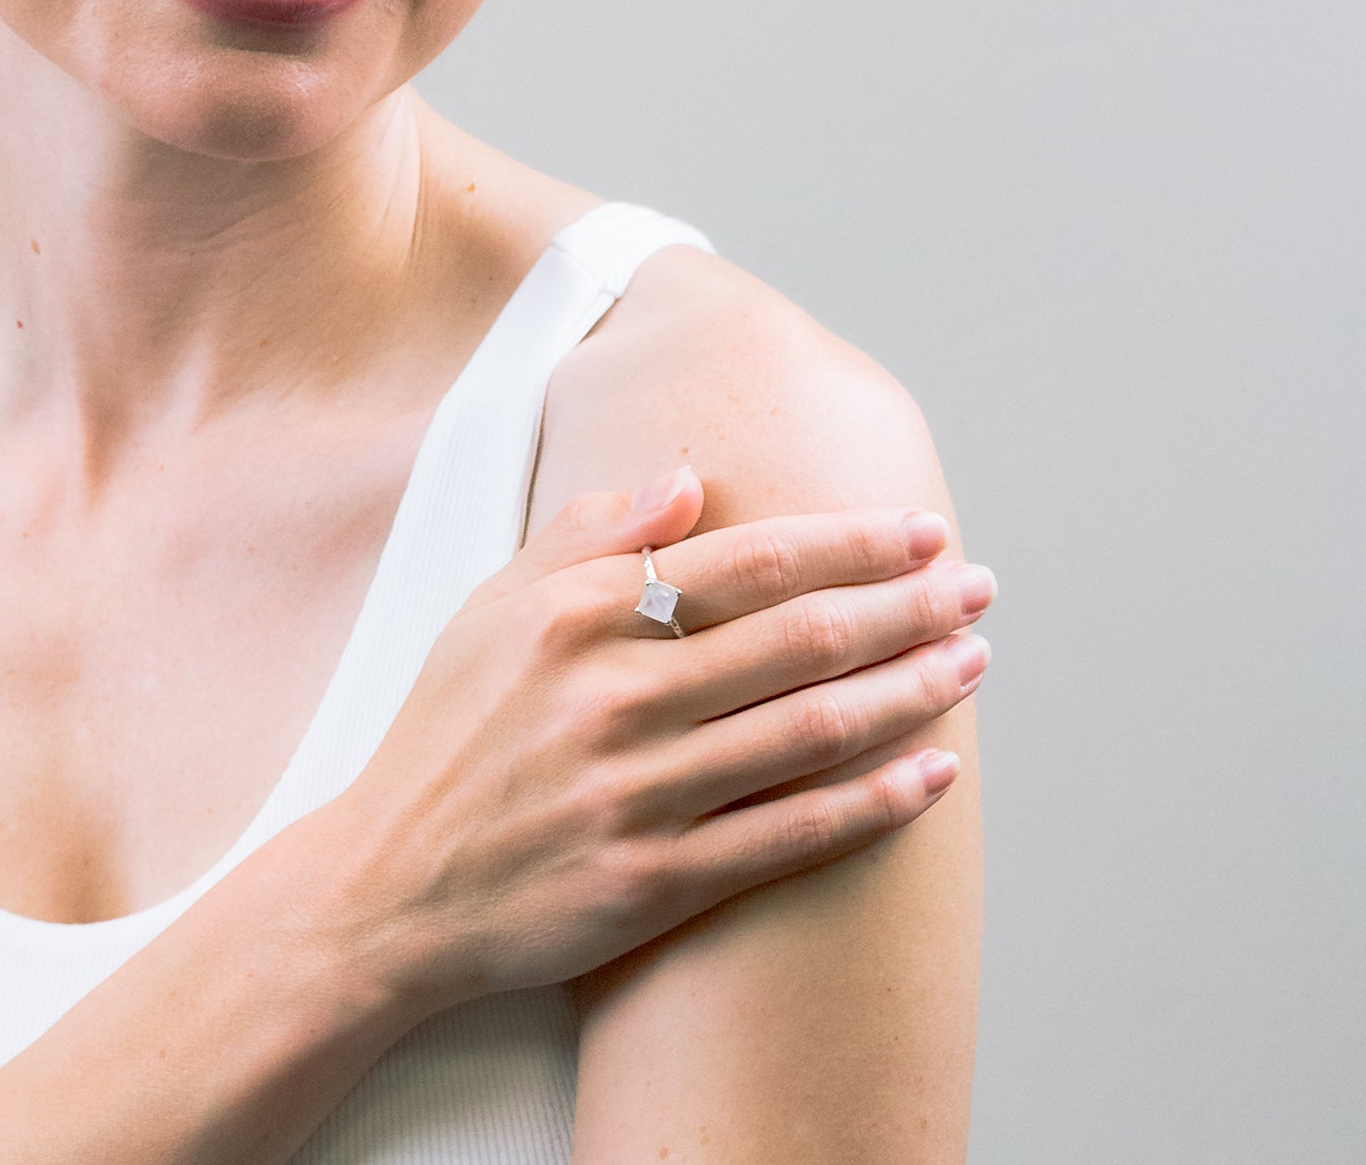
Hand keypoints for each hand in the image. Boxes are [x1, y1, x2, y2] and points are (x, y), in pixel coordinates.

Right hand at [315, 469, 991, 1006]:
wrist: (388, 887)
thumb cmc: (448, 734)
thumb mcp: (491, 606)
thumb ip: (589, 532)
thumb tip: (689, 478)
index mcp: (576, 618)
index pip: (747, 561)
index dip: (847, 542)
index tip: (917, 528)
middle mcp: (612, 699)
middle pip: (799, 639)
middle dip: (906, 606)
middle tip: (977, 586)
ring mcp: (637, 796)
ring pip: (810, 732)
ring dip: (910, 691)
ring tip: (972, 661)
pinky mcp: (653, 883)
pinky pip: (790, 836)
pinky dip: (873, 804)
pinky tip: (931, 774)